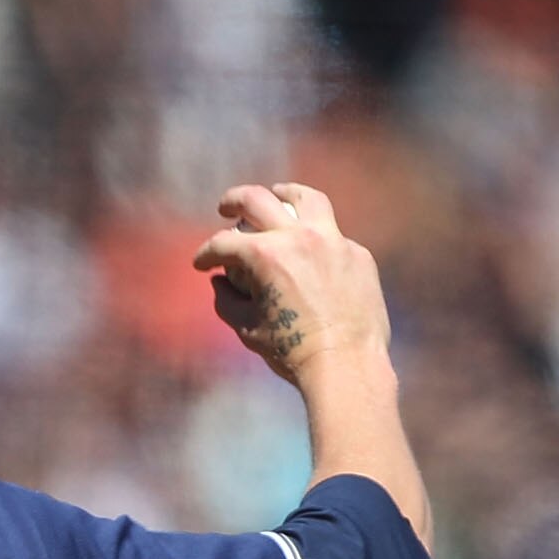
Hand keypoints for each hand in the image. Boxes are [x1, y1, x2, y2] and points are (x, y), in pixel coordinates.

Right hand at [189, 183, 390, 386]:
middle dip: (232, 201)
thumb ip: (226, 299)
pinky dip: (315, 237)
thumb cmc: (293, 352)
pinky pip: (332, 235)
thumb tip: (221, 281)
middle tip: (224, 208)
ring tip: (276, 195)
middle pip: (256, 200)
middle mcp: (298, 237)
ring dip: (283, 193)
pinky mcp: (357, 254)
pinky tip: (310, 249)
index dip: (206, 254)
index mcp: (265, 256)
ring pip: (305, 198)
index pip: (224, 243)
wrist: (347, 365)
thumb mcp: (247, 328)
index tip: (202, 264)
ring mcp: (333, 241)